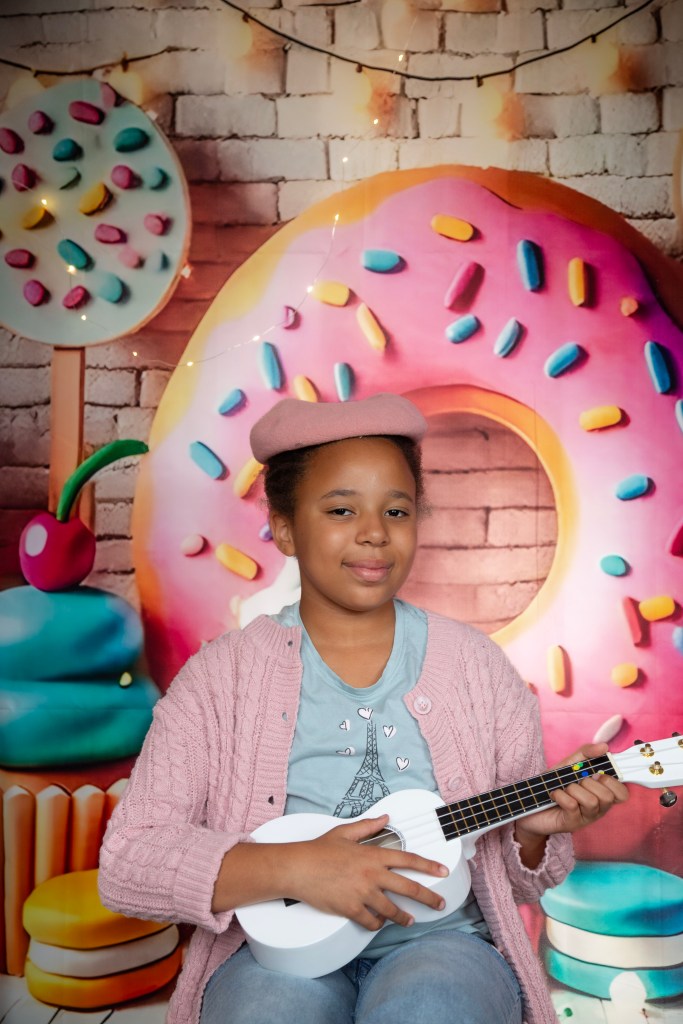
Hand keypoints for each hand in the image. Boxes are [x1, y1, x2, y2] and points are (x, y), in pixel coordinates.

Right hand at [283, 814, 448, 931]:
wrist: (298, 868)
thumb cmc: (318, 850)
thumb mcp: (345, 832)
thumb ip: (368, 826)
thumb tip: (384, 818)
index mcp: (373, 855)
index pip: (409, 860)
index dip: (429, 866)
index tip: (442, 871)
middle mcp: (372, 875)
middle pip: (409, 888)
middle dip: (429, 898)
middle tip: (439, 904)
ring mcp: (363, 894)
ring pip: (392, 910)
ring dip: (403, 917)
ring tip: (410, 920)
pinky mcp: (351, 909)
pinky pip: (371, 921)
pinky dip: (377, 923)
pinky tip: (379, 923)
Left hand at [516, 743, 628, 842]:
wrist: (530, 802)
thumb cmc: (554, 783)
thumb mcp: (569, 764)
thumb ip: (586, 754)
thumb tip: (604, 746)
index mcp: (601, 793)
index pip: (622, 794)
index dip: (614, 782)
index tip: (597, 773)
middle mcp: (598, 808)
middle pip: (608, 796)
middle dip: (589, 783)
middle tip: (576, 782)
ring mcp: (585, 818)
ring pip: (592, 801)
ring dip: (574, 789)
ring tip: (565, 789)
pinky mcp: (572, 824)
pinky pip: (572, 806)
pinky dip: (561, 795)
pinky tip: (555, 795)